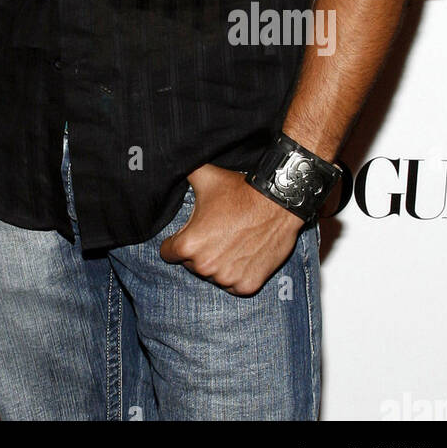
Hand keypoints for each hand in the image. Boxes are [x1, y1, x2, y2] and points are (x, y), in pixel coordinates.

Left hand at [159, 163, 302, 295]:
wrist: (277, 203)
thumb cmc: (239, 191)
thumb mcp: (205, 177)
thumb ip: (182, 172)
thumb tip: (170, 161)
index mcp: (189, 245)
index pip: (169, 253)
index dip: (177, 241)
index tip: (191, 233)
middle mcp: (205, 266)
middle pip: (191, 264)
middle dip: (200, 251)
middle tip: (216, 233)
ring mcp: (227, 279)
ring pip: (213, 276)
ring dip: (219, 264)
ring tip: (231, 242)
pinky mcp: (247, 286)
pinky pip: (234, 286)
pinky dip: (237, 274)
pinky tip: (244, 254)